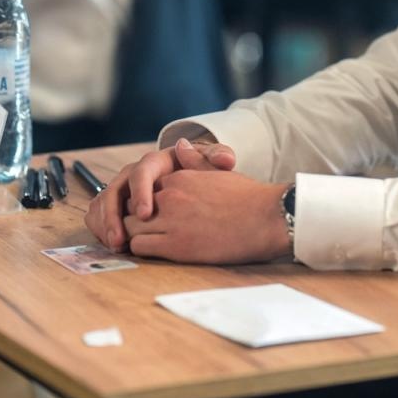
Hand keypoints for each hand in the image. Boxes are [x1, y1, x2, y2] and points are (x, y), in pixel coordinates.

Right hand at [85, 137, 235, 251]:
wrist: (195, 181)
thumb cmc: (202, 171)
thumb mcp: (211, 161)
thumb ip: (218, 158)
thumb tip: (225, 159)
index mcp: (156, 161)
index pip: (142, 172)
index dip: (141, 192)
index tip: (146, 214)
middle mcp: (134, 173)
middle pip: (115, 189)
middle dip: (113, 215)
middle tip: (121, 239)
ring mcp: (123, 188)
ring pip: (103, 202)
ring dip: (104, 224)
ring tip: (114, 245)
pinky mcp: (117, 204)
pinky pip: (100, 213)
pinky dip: (100, 227)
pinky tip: (110, 243)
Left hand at [124, 171, 291, 264]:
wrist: (267, 219)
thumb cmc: (248, 198)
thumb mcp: (219, 172)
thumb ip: (195, 161)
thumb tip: (180, 144)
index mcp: (179, 177)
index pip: (145, 188)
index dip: (145, 202)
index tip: (151, 213)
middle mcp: (170, 195)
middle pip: (132, 206)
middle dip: (134, 218)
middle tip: (141, 231)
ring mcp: (170, 220)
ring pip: (130, 227)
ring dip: (133, 235)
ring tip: (143, 243)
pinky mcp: (175, 245)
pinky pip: (139, 246)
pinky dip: (139, 250)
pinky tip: (151, 252)